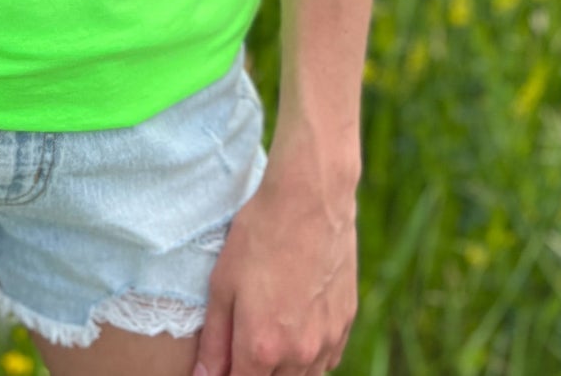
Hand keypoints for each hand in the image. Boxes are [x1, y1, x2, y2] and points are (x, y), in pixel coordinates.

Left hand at [191, 155, 357, 374]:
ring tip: (268, 336)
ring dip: (284, 371)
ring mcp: (327, 341)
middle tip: (242, 347)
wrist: (310, 201)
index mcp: (262, 347)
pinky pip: (327, 361)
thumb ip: (214, 340)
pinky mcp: (346, 323)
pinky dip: (310, 358)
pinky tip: (295, 333)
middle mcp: (299, 354)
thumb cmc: (259, 236)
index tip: (223, 364)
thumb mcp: (222, 284)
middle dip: (255, 372)